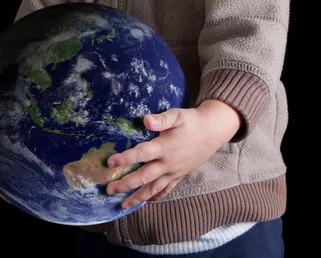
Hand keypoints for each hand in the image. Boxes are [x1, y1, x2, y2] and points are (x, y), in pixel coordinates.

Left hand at [106, 99, 241, 209]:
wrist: (212, 132)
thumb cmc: (192, 121)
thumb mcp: (177, 115)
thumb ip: (162, 119)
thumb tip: (146, 120)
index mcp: (165, 147)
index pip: (141, 155)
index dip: (125, 159)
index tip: (109, 163)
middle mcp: (168, 163)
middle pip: (143, 177)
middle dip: (125, 185)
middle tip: (109, 190)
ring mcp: (174, 172)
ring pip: (153, 188)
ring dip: (137, 197)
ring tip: (123, 205)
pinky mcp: (179, 175)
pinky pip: (166, 190)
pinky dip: (155, 197)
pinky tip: (146, 201)